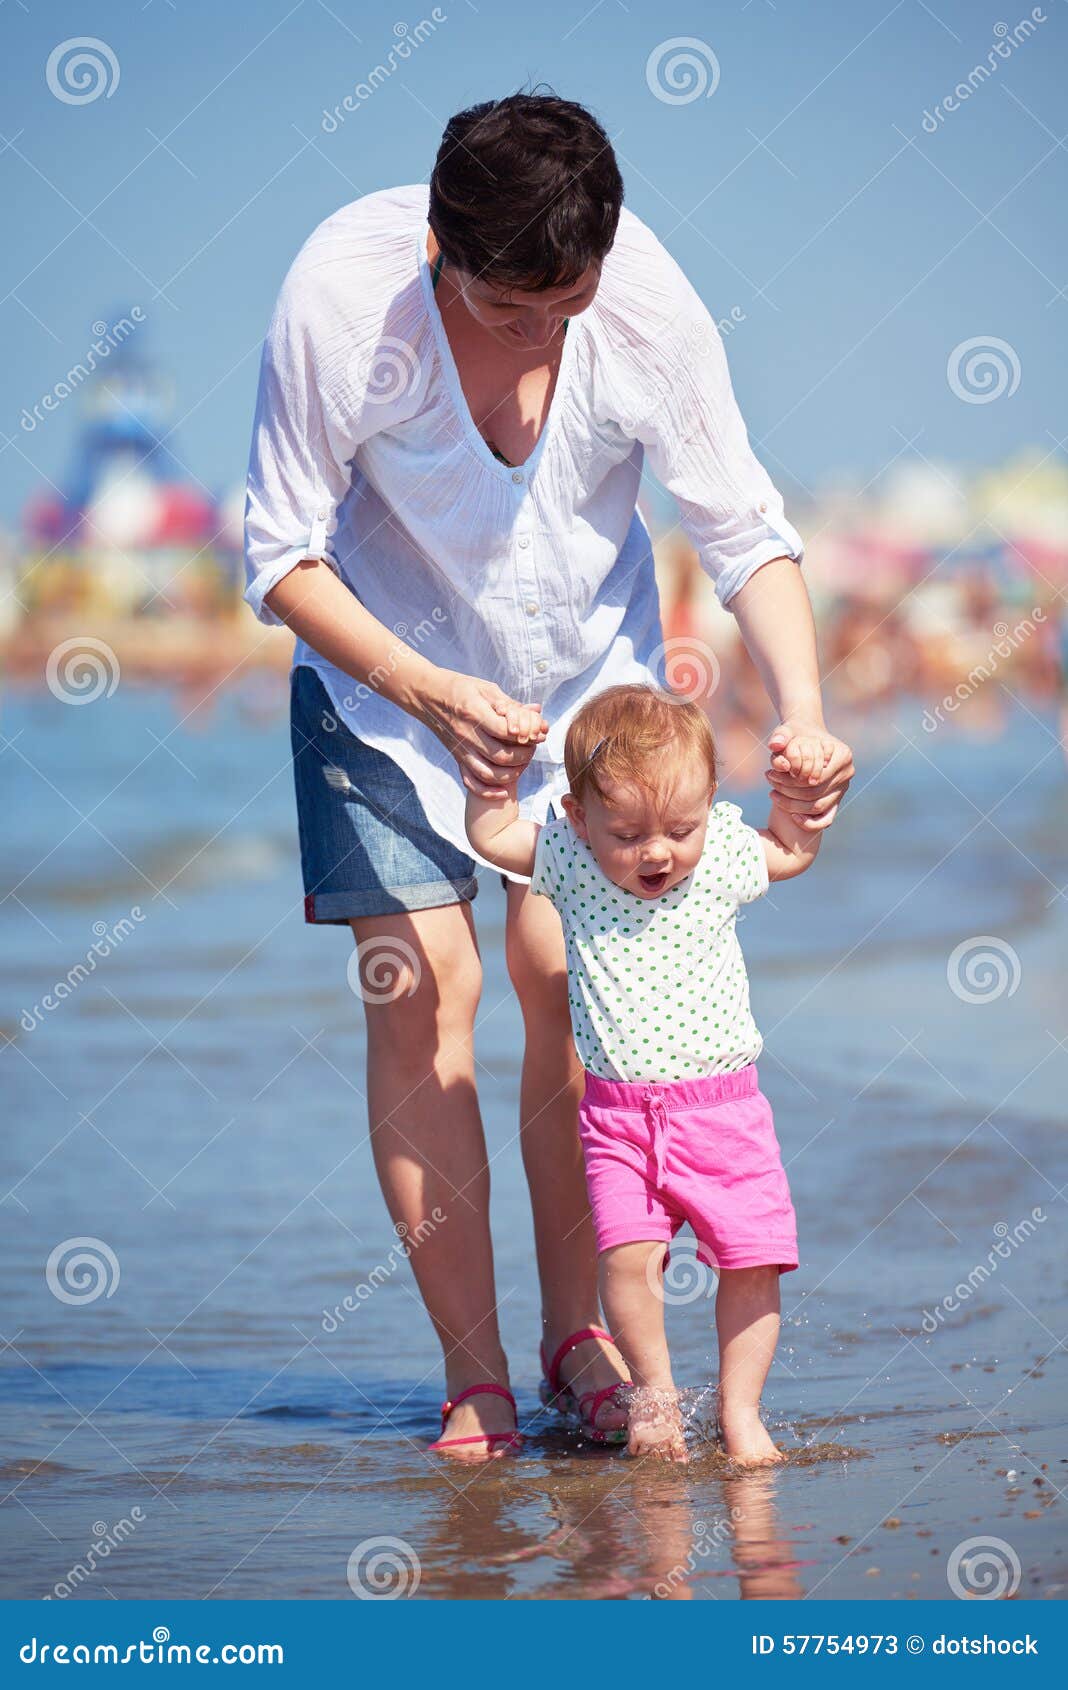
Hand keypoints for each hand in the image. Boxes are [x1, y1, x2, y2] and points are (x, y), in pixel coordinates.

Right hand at [417, 670, 547, 796]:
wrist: (427, 695)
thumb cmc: (461, 688)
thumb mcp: (486, 689)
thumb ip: (511, 705)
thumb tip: (537, 711)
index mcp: (475, 714)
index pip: (506, 732)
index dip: (527, 735)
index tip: (539, 732)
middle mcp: (467, 736)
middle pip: (501, 756)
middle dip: (524, 755)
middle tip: (532, 746)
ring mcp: (461, 750)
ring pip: (490, 774)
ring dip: (512, 773)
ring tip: (522, 762)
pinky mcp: (457, 759)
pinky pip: (472, 782)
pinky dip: (489, 791)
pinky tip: (503, 790)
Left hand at [765, 720, 853, 830]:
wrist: (805, 739)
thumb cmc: (797, 734)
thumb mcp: (787, 731)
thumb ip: (780, 735)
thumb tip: (775, 745)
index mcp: (842, 754)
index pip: (815, 775)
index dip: (791, 779)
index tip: (771, 775)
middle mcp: (847, 772)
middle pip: (817, 792)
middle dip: (790, 792)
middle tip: (770, 786)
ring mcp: (843, 788)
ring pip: (819, 806)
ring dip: (794, 805)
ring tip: (773, 795)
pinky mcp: (837, 801)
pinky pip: (826, 819)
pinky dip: (809, 822)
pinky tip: (792, 816)